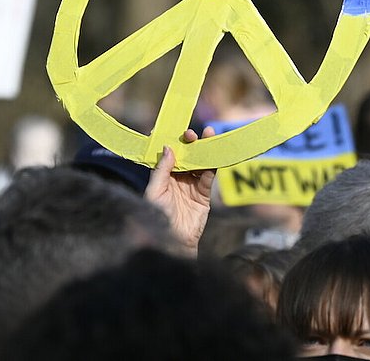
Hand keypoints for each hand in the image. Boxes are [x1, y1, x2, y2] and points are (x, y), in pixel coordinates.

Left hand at [145, 126, 215, 255]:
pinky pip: (209, 175)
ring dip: (204, 149)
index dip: (171, 141)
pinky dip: (213, 164)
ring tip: (208, 134)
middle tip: (191, 134)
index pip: (167, 154)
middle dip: (189, 142)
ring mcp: (191, 185)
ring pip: (199, 162)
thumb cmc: (157, 217)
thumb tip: (169, 148)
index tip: (173, 128)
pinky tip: (215, 153)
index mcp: (162, 176)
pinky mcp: (203, 193)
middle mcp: (177, 178)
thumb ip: (162, 170)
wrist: (173, 241)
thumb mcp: (154, 191)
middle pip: (185, 155)